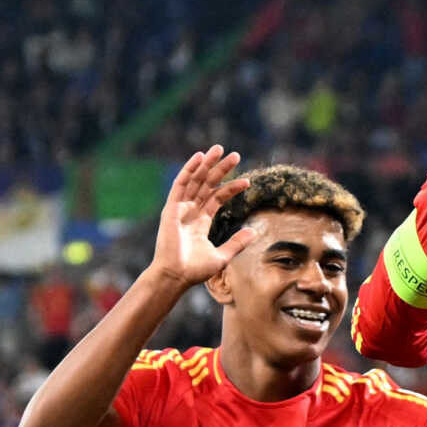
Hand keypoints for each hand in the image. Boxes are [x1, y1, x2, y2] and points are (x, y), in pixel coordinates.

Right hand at [149, 146, 254, 287]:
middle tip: (236, 155)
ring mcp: (180, 208)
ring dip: (207, 164)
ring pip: (195, 180)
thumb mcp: (222, 256)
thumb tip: (254, 230)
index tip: (247, 182)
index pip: (217, 198)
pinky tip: (199, 157)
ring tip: (219, 149)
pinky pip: (180, 184)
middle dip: (221, 169)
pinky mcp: (171, 208)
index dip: (231, 188)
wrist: (176, 276)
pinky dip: (189, 169)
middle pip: (207, 184)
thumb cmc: (195, 270)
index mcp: (201, 221)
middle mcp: (190, 211)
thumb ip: (237, 242)